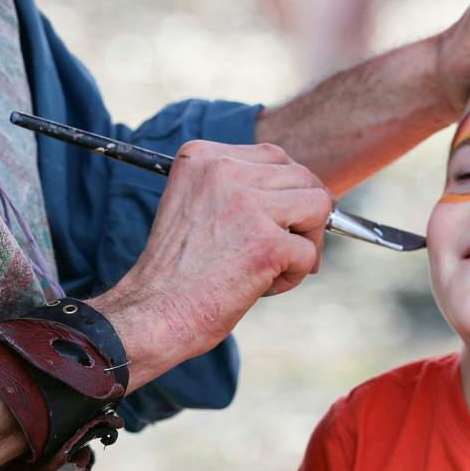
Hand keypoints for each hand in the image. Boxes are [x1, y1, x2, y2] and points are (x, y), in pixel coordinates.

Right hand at [97, 141, 331, 386]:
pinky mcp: (267, 244)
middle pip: (300, 175)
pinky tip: (264, 287)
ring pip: (317, 205)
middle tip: (290, 246)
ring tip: (279, 266)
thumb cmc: (175, 271)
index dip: (286, 189)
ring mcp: (248, 205)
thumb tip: (301, 192)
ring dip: (308, 240)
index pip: (272, 156)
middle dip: (305, 213)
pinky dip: (296, 274)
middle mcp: (224, 171)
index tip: (279, 218)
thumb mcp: (196, 206)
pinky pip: (308, 251)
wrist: (152, 314)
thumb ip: (236, 189)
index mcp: (202, 157)